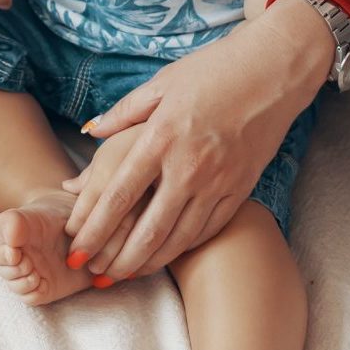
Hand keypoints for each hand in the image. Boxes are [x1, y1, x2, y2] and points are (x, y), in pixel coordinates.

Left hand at [64, 0, 329, 278]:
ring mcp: (218, 182)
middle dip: (118, 259)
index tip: (76, 251)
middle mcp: (188, 167)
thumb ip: (123, 113)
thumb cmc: (212, 71)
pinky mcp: (240, 188)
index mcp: (160, 138)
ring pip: (179, 237)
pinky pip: (208, 228)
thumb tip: (89, 131)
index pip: (119, 195)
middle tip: (96, 278)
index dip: (94, 229)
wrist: (273, 71)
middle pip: (148, 228)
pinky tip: (166, 255)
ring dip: (150, 261)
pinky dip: (184, 247)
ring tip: (126, 275)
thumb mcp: (161, 84)